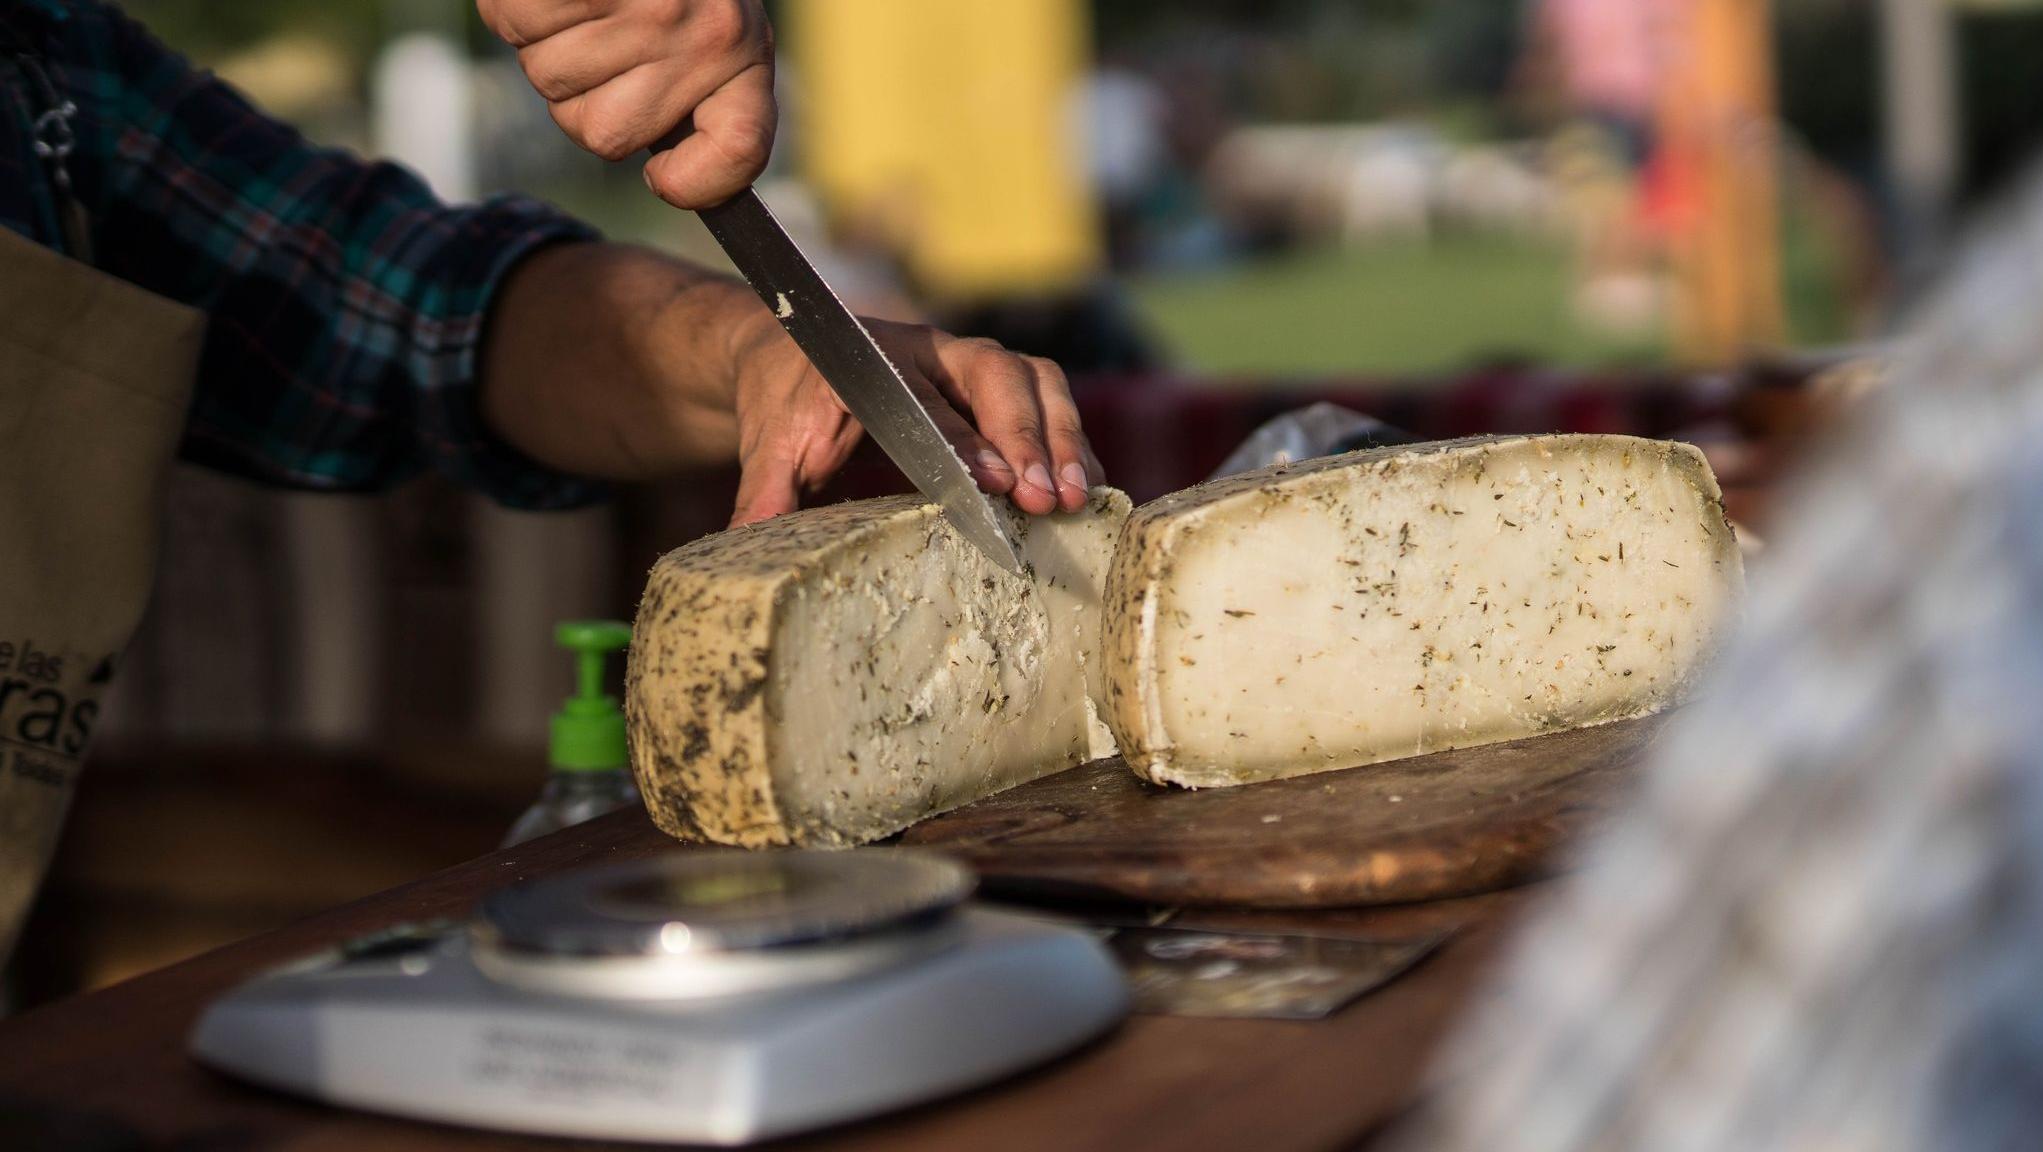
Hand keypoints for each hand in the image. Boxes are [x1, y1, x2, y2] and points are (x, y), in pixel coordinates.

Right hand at [478, 0, 775, 208]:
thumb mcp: (714, 33)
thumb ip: (711, 114)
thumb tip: (673, 180)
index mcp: (742, 49)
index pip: (739, 149)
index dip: (695, 182)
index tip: (664, 178)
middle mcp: (703, 30)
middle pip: (604, 135)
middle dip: (586, 96)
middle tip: (606, 36)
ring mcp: (646, 5)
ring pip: (552, 84)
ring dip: (548, 46)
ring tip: (584, 2)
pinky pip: (520, 27)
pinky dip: (519, 10)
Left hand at [724, 312, 1103, 527]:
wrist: (794, 354)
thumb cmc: (786, 404)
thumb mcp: (767, 448)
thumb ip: (762, 495)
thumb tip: (742, 551)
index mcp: (874, 362)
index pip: (927, 401)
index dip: (964, 441)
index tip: (994, 483)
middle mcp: (932, 352)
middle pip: (998, 378)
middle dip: (1029, 437)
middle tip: (1045, 497)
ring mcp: (970, 363)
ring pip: (1036, 380)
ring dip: (1063, 437)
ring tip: (1077, 497)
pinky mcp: (997, 385)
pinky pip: (1048, 400)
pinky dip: (1072, 442)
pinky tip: (1087, 490)